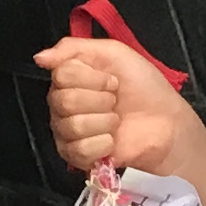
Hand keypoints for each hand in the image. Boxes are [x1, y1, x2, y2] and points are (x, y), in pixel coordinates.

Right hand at [33, 36, 197, 177]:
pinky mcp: (77, 157)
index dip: (91, 78)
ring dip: (104, 121)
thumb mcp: (114, 53)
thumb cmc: (143, 87)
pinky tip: (112, 140)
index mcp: (68, 79)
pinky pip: (78, 150)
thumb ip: (73, 48)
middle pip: (64, 101)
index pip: (61, 76)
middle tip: (115, 101)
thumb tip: (39, 57)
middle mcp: (62, 105)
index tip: (112, 80)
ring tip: (116, 121)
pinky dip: (103, 144)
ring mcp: (67, 133)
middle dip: (100, 100)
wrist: (166, 122)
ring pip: (71, 126)